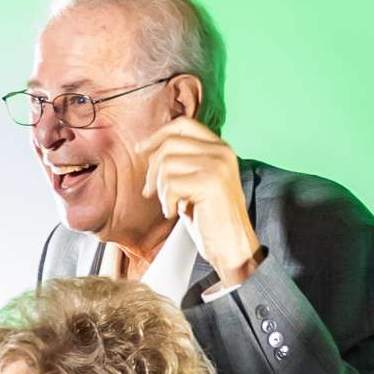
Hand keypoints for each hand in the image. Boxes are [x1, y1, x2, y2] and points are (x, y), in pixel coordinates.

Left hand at [137, 118, 262, 287]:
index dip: (158, 135)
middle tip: (150, 192)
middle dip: (153, 169)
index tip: (141, 150)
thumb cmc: (211, 219)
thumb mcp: (197, 182)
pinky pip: (171, 184)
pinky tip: (176, 213)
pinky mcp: (211, 183)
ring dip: (161, 190)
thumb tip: (150, 148)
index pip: (183, 125)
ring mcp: (218, 166)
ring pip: (167, 164)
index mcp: (220, 148)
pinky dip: (167, 202)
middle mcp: (222, 152)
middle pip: (170, 144)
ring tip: (170, 206)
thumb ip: (184, 161)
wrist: (233, 248)